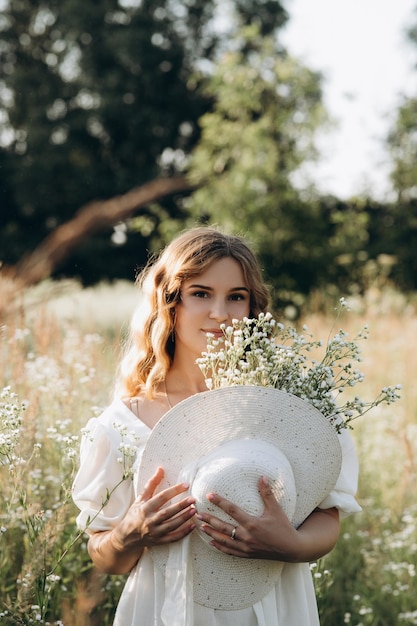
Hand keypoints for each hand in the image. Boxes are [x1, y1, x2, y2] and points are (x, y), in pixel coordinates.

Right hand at [112, 466, 195, 551]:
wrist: (126, 536)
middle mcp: (150, 520)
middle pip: (167, 512)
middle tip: (193, 499)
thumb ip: (152, 484)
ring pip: (171, 526)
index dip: (174, 490)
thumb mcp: (140, 498)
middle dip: (181, 506)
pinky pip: (173, 538)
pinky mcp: (159, 541)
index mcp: (145, 508)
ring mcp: (155, 532)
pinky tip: (192, 526)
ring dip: (184, 518)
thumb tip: (161, 469)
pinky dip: (183, 533)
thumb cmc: (135, 514)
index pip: (162, 497)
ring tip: (194, 510)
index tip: (186, 485)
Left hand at [197, 476, 339, 562]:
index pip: (232, 510)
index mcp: (253, 524)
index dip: (220, 502)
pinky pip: (229, 551)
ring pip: (224, 540)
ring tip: (201, 526)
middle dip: (209, 519)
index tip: (209, 495)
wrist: (291, 549)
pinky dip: (219, 546)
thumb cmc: (284, 528)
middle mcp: (246, 536)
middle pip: (223, 527)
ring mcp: (245, 547)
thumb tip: (262, 476)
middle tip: (197, 513)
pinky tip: (211, 542)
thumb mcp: (276, 509)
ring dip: (211, 533)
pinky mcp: (247, 554)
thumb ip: (267, 493)